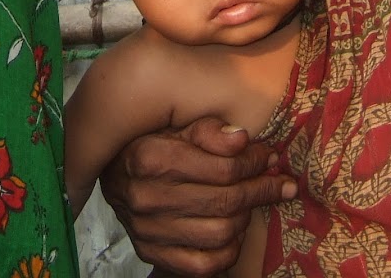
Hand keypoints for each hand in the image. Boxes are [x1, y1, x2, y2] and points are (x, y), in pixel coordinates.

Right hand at [99, 117, 295, 276]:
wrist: (112, 175)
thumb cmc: (149, 145)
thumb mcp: (173, 126)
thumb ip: (207, 130)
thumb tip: (242, 139)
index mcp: (151, 158)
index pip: (222, 168)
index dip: (255, 163)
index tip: (269, 158)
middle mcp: (146, 196)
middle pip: (225, 201)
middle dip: (260, 190)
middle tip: (278, 182)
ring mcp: (148, 230)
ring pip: (220, 233)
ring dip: (246, 218)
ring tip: (251, 202)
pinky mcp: (152, 253)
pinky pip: (203, 265)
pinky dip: (228, 251)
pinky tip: (234, 232)